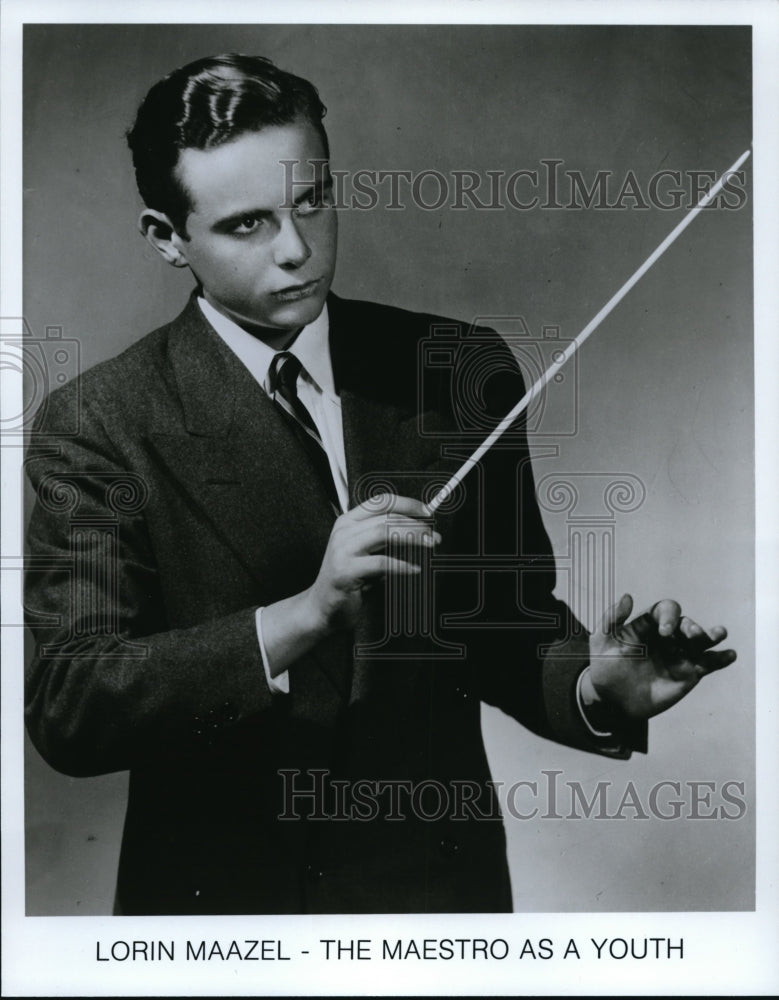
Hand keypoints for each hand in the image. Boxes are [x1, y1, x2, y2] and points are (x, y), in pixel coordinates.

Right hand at [305, 493, 438, 631]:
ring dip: (412, 538)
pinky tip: (414, 569)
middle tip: (436, 536)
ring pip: (384, 533)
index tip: (428, 512)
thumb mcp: (367, 553)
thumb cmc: (349, 580)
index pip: (381, 502)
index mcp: (348, 522)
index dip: (407, 504)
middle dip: (416, 524)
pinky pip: (381, 563)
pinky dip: (402, 565)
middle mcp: (343, 531)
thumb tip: (419, 530)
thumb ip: (386, 540)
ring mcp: (342, 550)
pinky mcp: (345, 571)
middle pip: (387, 517)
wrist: (322, 607)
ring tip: (429, 545)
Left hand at [583, 593, 736, 720]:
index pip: (665, 611)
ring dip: (711, 635)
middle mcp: (667, 637)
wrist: (611, 699)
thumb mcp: (601, 641)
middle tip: (691, 635)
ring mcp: (679, 655)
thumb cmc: (604, 666)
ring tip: (719, 633)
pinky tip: (731, 655)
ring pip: (700, 642)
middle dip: (691, 627)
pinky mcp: (688, 674)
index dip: (668, 616)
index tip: (664, 632)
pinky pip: (708, 664)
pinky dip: (721, 659)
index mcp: (648, 625)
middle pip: (686, 624)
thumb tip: (627, 596)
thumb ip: (611, 618)